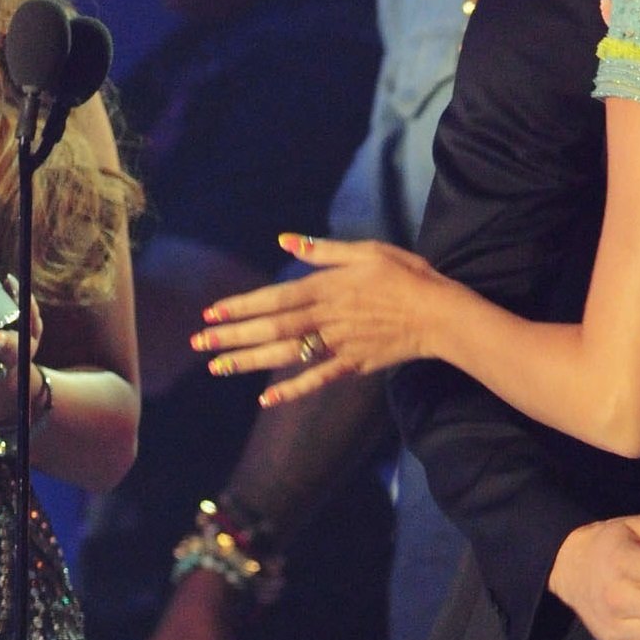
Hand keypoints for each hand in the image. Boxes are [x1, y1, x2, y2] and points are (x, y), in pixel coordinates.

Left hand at [191, 234, 455, 404]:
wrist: (439, 313)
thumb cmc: (405, 276)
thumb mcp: (366, 251)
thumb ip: (323, 250)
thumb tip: (286, 239)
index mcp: (326, 287)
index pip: (274, 298)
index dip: (241, 306)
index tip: (210, 313)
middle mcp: (326, 317)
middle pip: (272, 329)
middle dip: (233, 336)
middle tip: (199, 344)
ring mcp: (338, 344)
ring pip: (286, 355)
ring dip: (250, 362)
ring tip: (218, 368)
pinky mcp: (352, 364)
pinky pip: (317, 379)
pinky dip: (291, 390)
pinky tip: (266, 399)